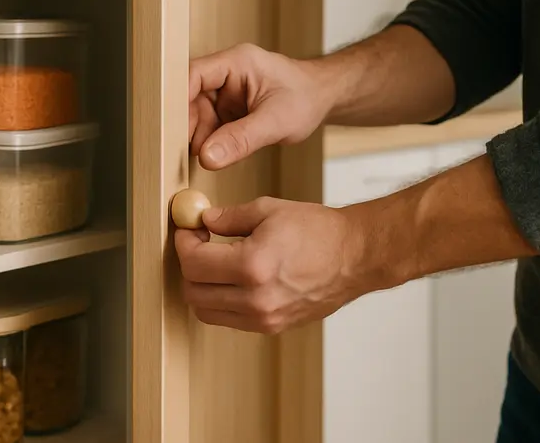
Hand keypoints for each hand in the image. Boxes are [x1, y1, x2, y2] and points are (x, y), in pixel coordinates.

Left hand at [175, 197, 367, 333]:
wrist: (355, 257)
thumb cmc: (319, 231)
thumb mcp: (268, 211)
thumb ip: (228, 217)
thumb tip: (203, 220)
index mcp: (253, 267)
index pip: (193, 264)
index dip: (184, 244)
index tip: (189, 231)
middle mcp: (256, 299)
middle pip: (193, 292)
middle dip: (188, 266)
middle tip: (198, 245)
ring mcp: (264, 318)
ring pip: (206, 311)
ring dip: (201, 286)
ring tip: (214, 262)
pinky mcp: (272, 327)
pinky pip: (228, 319)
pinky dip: (220, 300)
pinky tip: (232, 278)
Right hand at [189, 44, 332, 169]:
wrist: (322, 99)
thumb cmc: (306, 98)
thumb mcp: (277, 121)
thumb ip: (242, 139)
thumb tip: (208, 157)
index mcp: (235, 62)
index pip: (193, 74)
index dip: (177, 98)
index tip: (168, 126)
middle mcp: (223, 75)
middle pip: (188, 97)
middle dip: (185, 125)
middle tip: (179, 152)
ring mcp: (222, 93)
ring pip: (194, 116)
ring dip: (194, 138)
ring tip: (197, 158)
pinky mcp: (225, 111)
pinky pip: (206, 127)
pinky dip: (206, 144)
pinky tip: (208, 157)